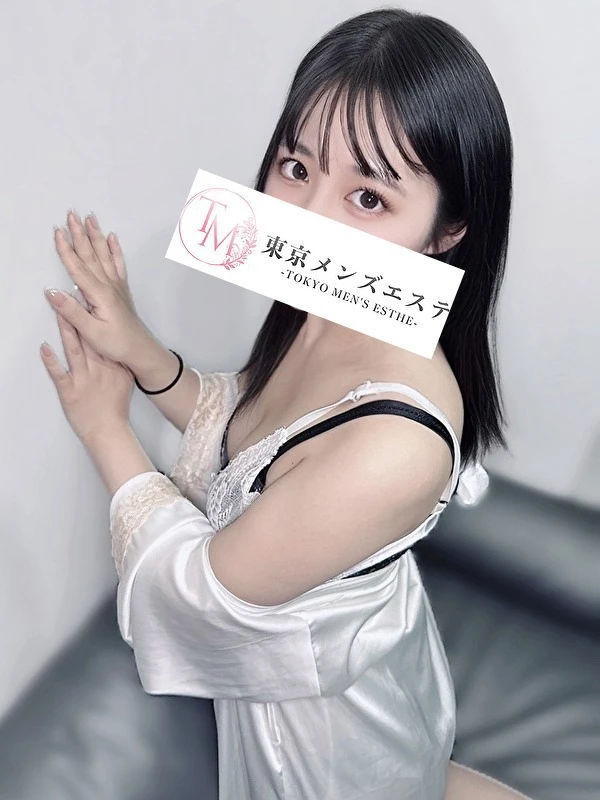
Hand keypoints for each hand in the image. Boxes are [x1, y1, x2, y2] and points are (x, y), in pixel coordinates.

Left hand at [41, 307, 133, 445]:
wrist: (109, 431)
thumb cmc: (115, 407)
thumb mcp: (125, 381)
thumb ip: (120, 363)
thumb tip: (118, 348)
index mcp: (112, 365)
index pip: (103, 336)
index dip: (96, 316)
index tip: (91, 297)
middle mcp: (98, 368)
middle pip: (88, 337)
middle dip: (80, 315)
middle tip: (72, 294)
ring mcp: (83, 379)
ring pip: (74, 350)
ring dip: (66, 330)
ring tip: (58, 312)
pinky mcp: (70, 391)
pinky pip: (59, 374)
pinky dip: (51, 361)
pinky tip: (44, 347)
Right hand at [45, 210, 151, 365]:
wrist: (141, 350)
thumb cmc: (117, 344)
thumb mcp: (91, 332)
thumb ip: (72, 311)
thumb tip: (52, 292)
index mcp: (99, 294)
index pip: (78, 267)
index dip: (66, 249)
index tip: (57, 231)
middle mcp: (108, 286)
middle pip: (90, 255)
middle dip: (79, 234)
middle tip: (71, 214)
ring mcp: (116, 286)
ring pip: (103, 255)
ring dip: (95, 236)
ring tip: (90, 218)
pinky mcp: (121, 290)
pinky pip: (118, 265)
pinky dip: (115, 249)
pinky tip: (112, 237)